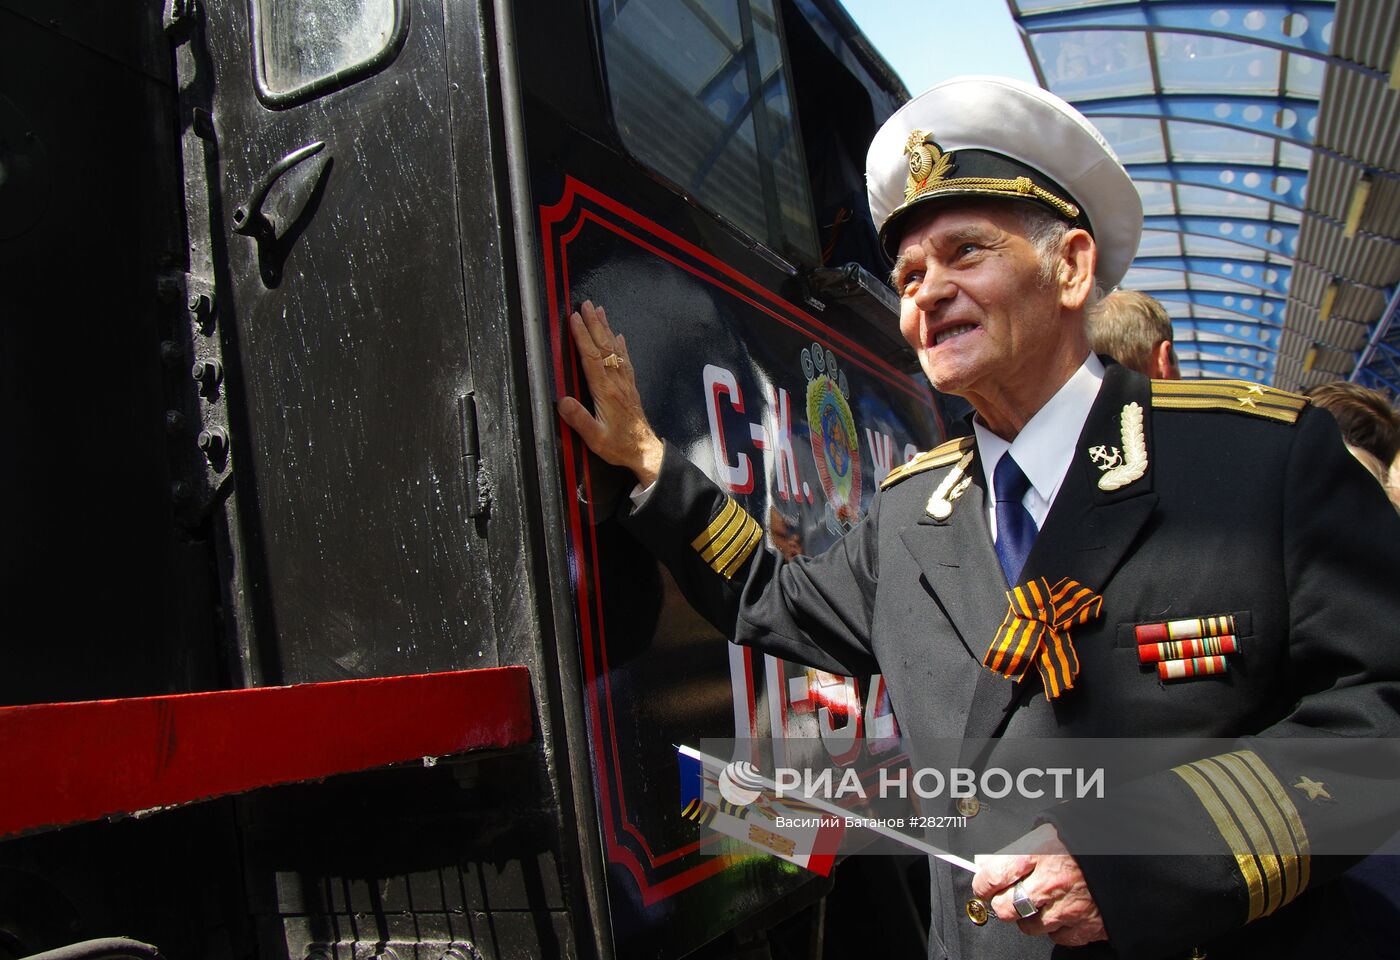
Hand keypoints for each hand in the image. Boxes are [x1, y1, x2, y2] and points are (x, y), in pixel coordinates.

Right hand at [557, 300, 664, 485]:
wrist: (644, 451)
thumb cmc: (619, 446)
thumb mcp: (595, 438)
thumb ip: (579, 419)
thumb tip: (563, 401)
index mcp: (606, 392)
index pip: (592, 358)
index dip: (582, 337)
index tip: (574, 319)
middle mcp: (616, 383)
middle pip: (604, 347)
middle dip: (594, 324)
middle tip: (586, 304)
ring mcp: (625, 383)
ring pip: (615, 350)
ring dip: (606, 329)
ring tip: (600, 311)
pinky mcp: (630, 388)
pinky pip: (625, 361)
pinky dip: (621, 346)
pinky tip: (619, 336)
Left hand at [972, 823, 1105, 947]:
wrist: (1143, 851)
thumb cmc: (1098, 835)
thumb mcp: (1059, 824)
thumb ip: (1031, 840)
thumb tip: (1007, 853)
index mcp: (1040, 851)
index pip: (992, 876)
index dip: (983, 882)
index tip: (985, 883)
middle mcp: (1050, 883)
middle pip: (1005, 908)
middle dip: (1002, 903)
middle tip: (1007, 895)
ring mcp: (1068, 908)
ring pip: (1029, 926)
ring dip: (1029, 916)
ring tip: (1039, 901)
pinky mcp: (1087, 927)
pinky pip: (1058, 937)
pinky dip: (1057, 927)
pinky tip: (1063, 911)